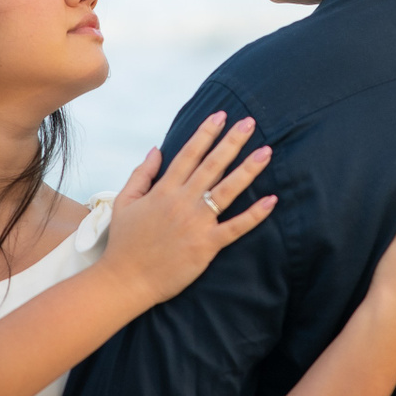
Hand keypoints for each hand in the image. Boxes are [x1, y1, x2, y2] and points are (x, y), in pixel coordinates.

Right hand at [97, 111, 277, 307]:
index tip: (221, 115)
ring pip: (227, 190)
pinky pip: (235, 227)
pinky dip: (255, 215)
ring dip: (248, 169)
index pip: (189, 154)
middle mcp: (182, 201)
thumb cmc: (124, 242)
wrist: (125, 280)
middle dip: (232, 142)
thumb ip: (141, 174)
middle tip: (250, 123)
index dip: (206, 133)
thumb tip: (156, 150)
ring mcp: (196, 223)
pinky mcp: (206, 246)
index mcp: (163, 190)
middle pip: (212, 165)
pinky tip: (271, 200)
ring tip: (266, 152)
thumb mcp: (124, 202)